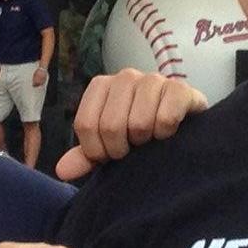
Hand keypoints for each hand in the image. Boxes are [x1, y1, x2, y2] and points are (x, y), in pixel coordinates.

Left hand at [57, 69, 207, 180]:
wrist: (185, 122)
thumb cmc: (142, 131)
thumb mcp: (112, 144)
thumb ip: (87, 156)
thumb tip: (62, 170)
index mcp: (101, 86)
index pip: (85, 125)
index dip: (98, 150)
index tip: (113, 155)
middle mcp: (124, 77)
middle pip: (110, 126)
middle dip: (123, 149)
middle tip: (135, 148)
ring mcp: (153, 79)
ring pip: (138, 123)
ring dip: (146, 142)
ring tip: (152, 138)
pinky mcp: (179, 88)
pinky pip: (165, 119)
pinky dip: (166, 134)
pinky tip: (170, 132)